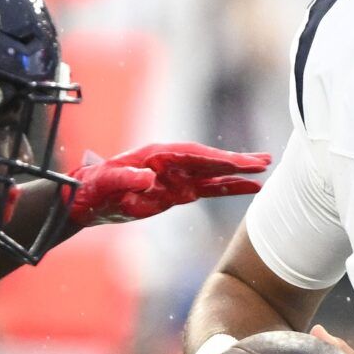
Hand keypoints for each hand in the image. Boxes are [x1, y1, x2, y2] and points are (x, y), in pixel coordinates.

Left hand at [67, 143, 269, 226]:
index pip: (191, 156)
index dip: (213, 158)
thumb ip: (126, 179)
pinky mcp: (178, 192)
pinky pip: (209, 189)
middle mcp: (171, 163)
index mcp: (156, 155)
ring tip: (265, 168)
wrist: (87, 198)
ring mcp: (177, 178)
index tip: (235, 162)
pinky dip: (229, 188)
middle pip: (209, 160)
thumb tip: (147, 179)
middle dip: (236, 161)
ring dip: (238, 172)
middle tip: (264, 160)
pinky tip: (250, 187)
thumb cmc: (93, 187)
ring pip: (214, 174)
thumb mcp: (105, 183)